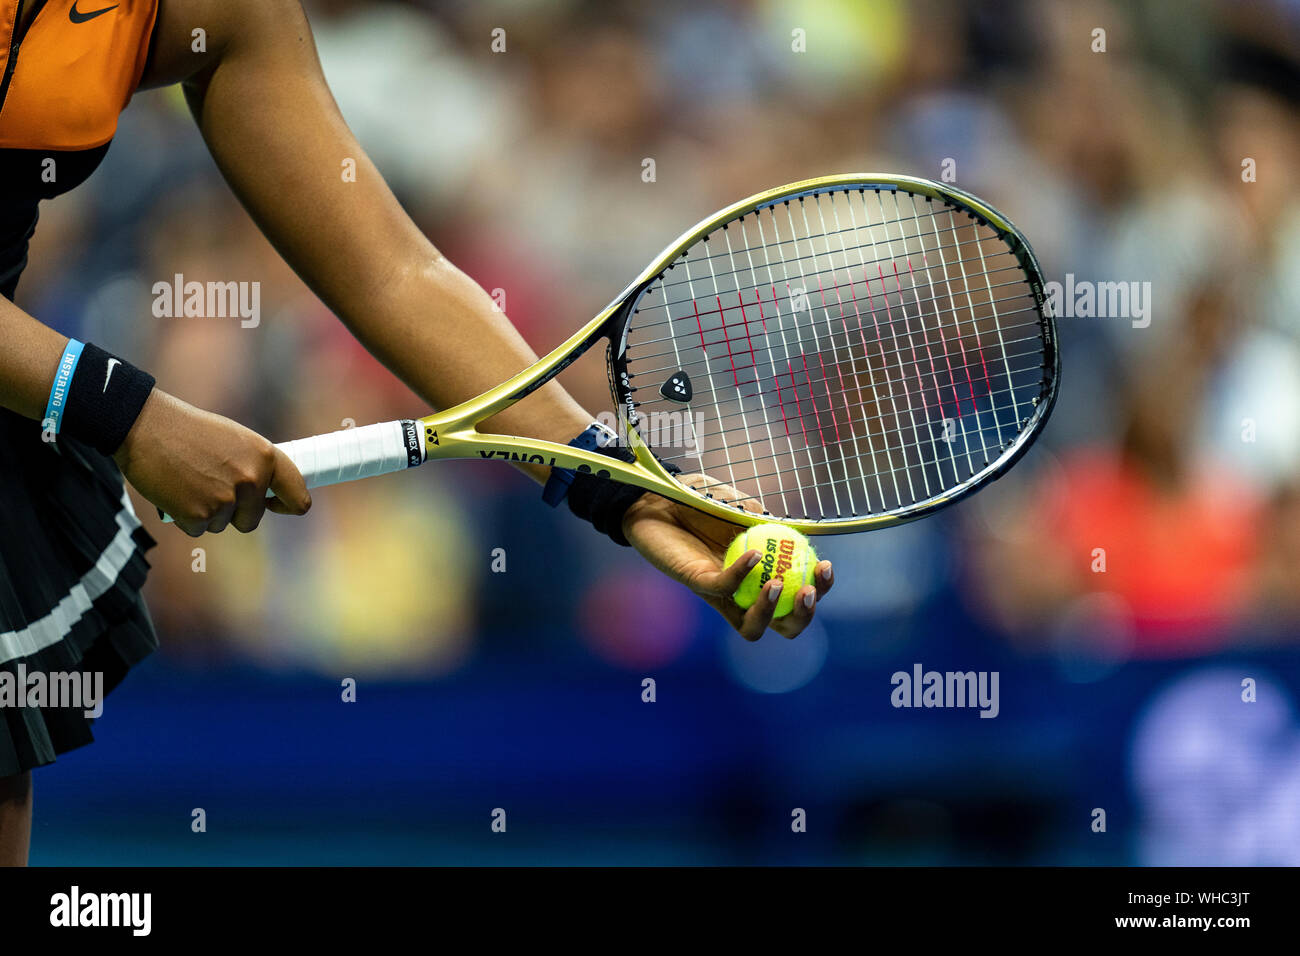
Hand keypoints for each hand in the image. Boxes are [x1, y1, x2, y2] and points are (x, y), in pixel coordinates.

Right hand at [113, 390, 311, 535]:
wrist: (144, 425)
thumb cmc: (189, 431)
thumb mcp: (236, 439)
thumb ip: (255, 466)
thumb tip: (267, 493)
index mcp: (266, 457)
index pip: (298, 499)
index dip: (286, 506)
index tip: (273, 505)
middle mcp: (252, 479)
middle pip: (252, 519)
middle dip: (232, 511)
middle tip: (207, 484)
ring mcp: (226, 499)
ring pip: (222, 524)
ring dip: (206, 512)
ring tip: (188, 481)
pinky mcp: (198, 515)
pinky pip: (197, 529)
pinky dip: (185, 518)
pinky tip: (174, 492)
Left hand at [621, 473, 832, 640]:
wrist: (658, 498)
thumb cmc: (699, 503)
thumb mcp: (738, 506)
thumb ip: (762, 518)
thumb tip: (793, 528)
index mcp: (759, 578)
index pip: (796, 597)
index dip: (818, 590)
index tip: (826, 567)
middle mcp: (741, 594)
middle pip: (781, 625)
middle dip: (803, 615)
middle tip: (810, 590)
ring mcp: (718, 592)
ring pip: (751, 626)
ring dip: (772, 612)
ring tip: (780, 587)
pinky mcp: (695, 582)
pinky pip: (723, 588)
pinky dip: (742, 574)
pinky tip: (754, 555)